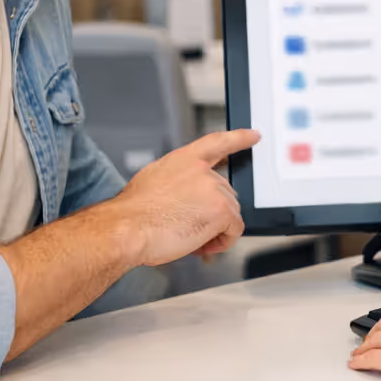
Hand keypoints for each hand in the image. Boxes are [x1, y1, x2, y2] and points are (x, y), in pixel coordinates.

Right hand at [110, 129, 260, 265]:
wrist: (126, 228)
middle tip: (190, 226)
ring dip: (215, 229)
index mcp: (184, 160)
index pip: (218, 143)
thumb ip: (178, 181)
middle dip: (212, 212)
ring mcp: (215, 189)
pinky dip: (223, 242)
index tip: (253, 135)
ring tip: (190, 238)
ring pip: (230, 213)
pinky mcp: (222, 211)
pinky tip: (202, 245)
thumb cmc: (133, 213)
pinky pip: (235, 230)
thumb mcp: (153, 181)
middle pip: (225, 192)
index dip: (238, 138)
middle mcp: (202, 171)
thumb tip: (187, 196)